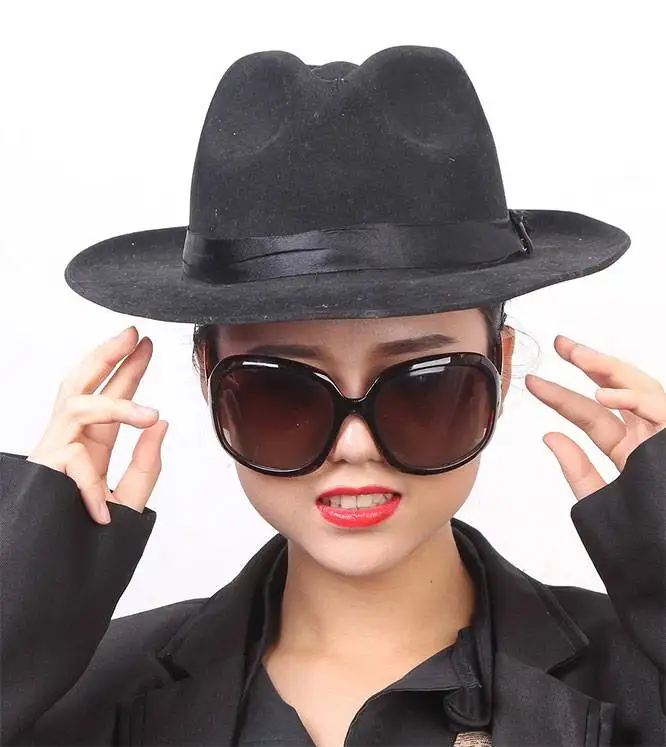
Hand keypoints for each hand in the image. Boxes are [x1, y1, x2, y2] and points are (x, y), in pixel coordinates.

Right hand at [26, 326, 167, 523]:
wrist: (53, 579)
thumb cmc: (88, 541)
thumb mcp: (129, 501)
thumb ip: (146, 465)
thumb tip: (161, 423)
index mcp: (91, 446)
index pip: (109, 397)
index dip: (127, 369)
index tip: (146, 344)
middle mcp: (69, 443)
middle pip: (81, 385)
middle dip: (107, 355)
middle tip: (134, 334)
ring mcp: (51, 456)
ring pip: (75, 406)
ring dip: (114, 404)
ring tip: (150, 414)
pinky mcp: (39, 475)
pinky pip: (70, 462)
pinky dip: (90, 485)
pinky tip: (102, 510)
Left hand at [524, 335, 665, 501]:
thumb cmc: (646, 540)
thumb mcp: (602, 502)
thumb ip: (578, 470)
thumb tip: (550, 437)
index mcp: (627, 450)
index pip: (591, 415)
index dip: (561, 397)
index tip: (533, 383)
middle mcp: (648, 437)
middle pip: (618, 391)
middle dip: (590, 364)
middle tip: (561, 345)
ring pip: (642, 389)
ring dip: (610, 370)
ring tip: (578, 356)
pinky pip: (660, 410)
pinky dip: (634, 400)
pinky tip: (606, 395)